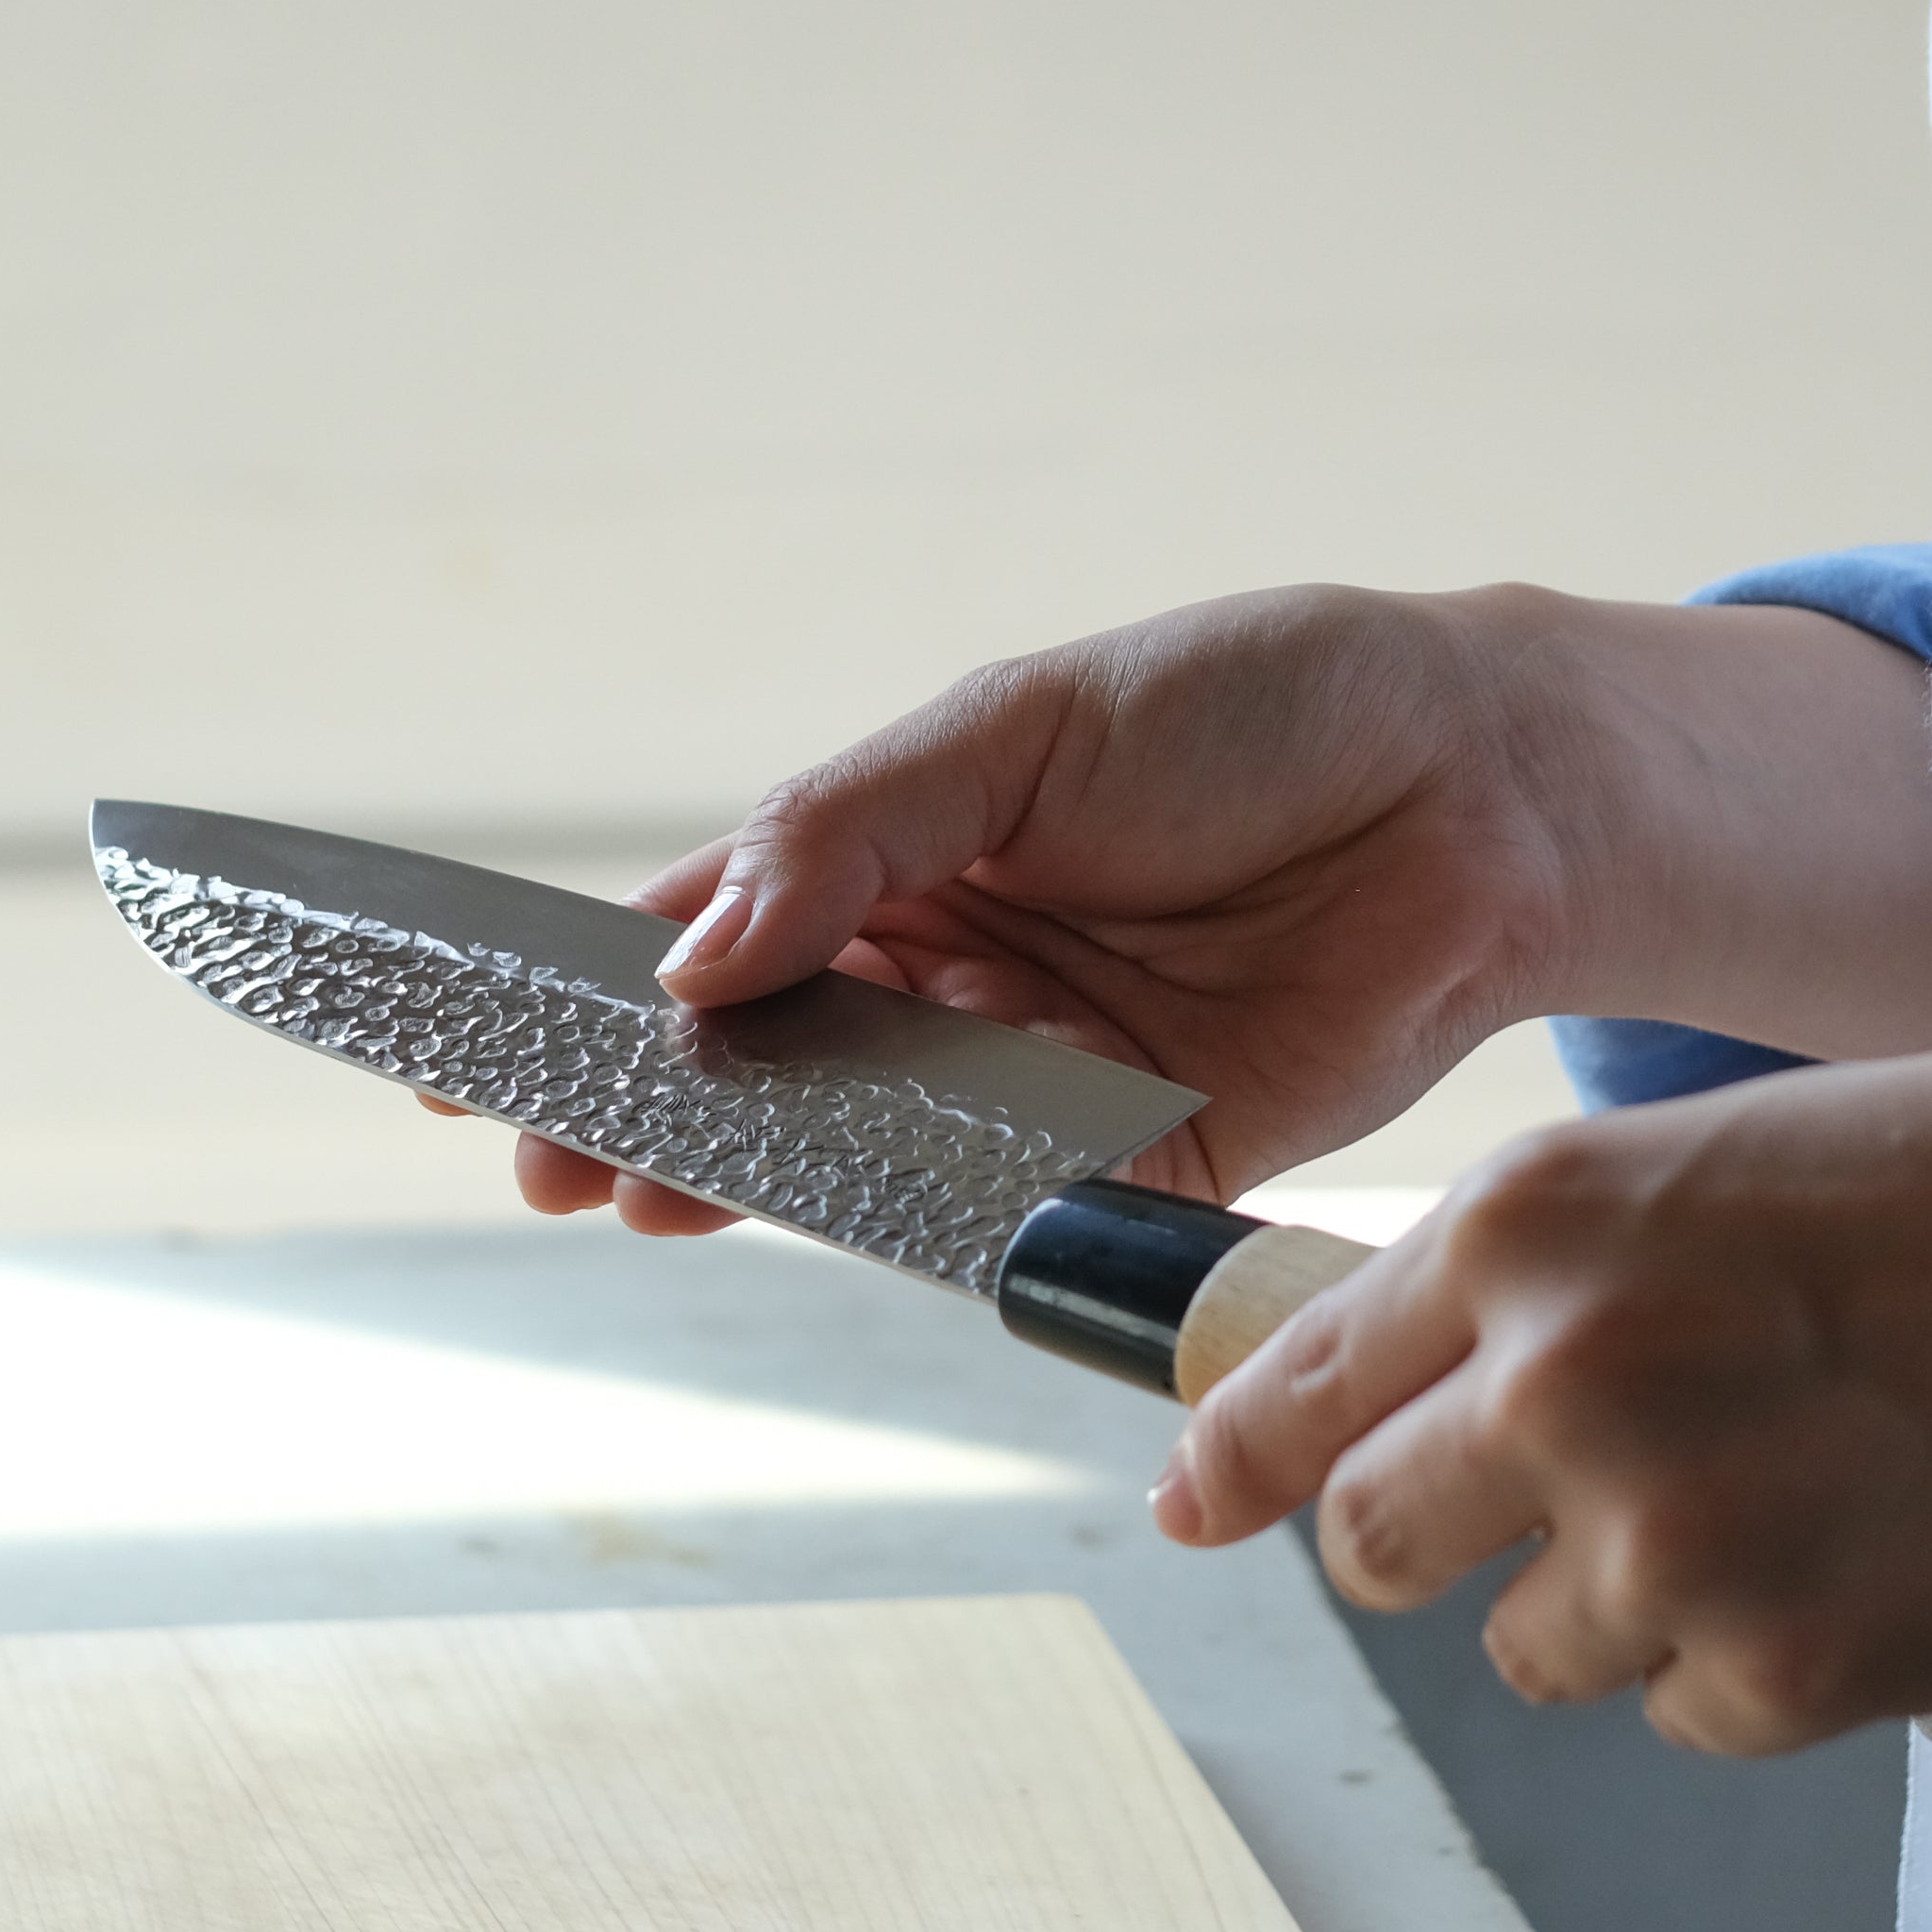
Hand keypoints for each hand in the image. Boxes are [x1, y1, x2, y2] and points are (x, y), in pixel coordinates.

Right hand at [476, 581, 1931, 1230]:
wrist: (1471, 786)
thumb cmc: (1251, 711)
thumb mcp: (1021, 728)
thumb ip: (850, 836)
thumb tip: (693, 959)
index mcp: (898, 859)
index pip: (705, 936)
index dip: (584, 993)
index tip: (459, 1042)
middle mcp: (946, 982)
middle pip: (756, 1067)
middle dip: (637, 1113)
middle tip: (536, 1156)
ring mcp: (1029, 1080)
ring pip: (854, 1151)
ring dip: (742, 1180)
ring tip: (626, 1195)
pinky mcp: (1132, 1162)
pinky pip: (1000, 1209)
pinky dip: (911, 1220)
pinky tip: (819, 1220)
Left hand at [1151, 1030, 1931, 1790]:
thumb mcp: (1714, 1158)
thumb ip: (1543, 1274)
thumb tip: (1401, 1395)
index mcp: (1530, 1221)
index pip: (1292, 1380)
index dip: (1231, 1457)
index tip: (1189, 1509)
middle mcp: (1556, 1379)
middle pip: (1367, 1545)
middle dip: (1427, 1544)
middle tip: (1551, 1516)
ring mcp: (1661, 1540)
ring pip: (1531, 1649)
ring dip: (1620, 1604)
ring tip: (1792, 1498)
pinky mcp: (1777, 1671)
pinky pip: (1681, 1713)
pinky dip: (1750, 1665)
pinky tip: (1871, 1556)